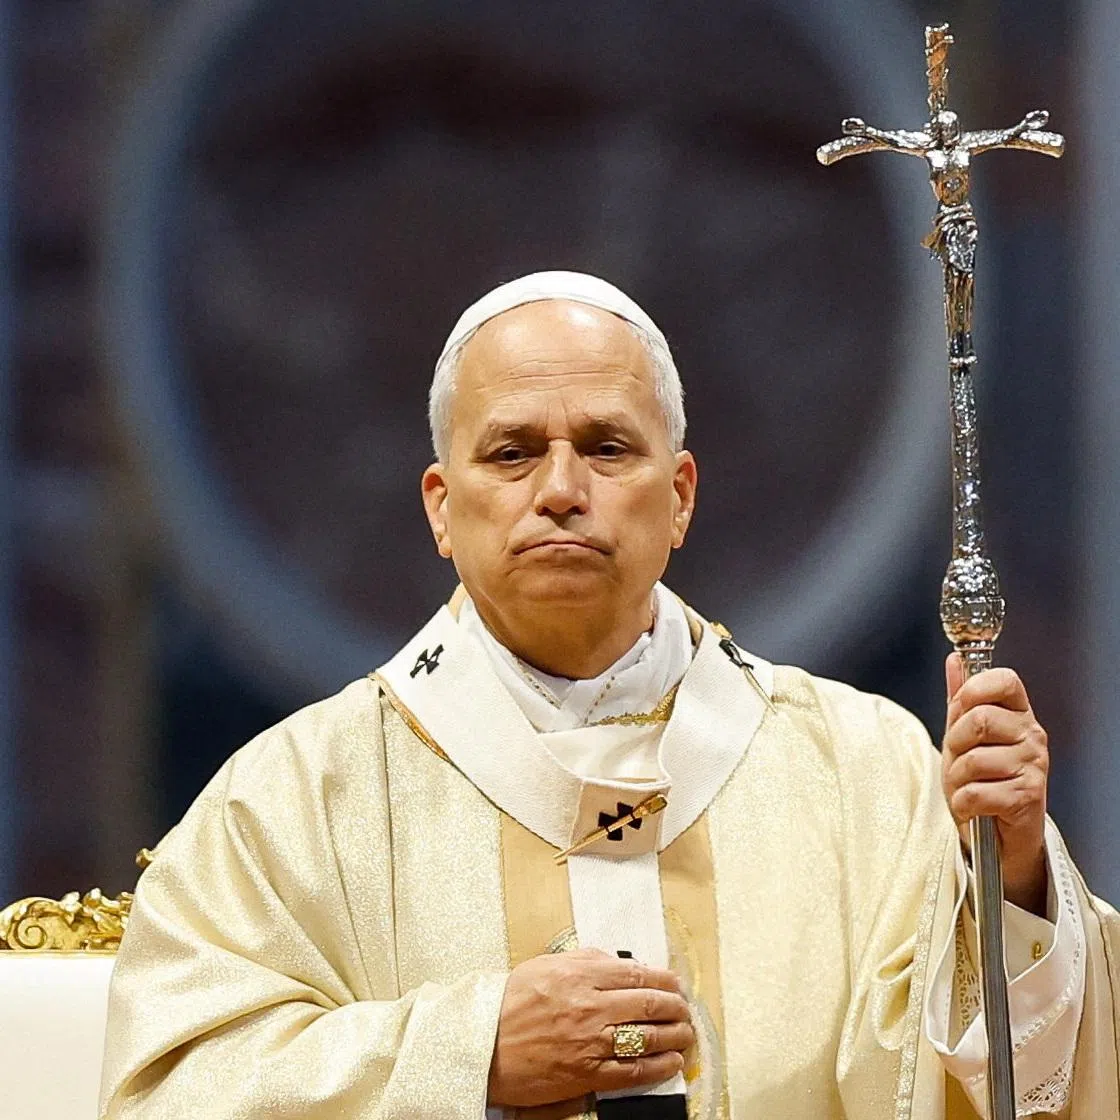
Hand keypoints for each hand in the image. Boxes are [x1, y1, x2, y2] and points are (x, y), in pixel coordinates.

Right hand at [487, 948, 693, 1107]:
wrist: (483, 1045)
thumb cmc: (511, 1003)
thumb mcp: (546, 965)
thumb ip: (586, 960)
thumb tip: (620, 963)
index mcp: (581, 975)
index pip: (637, 975)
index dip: (665, 980)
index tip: (675, 983)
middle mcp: (591, 1007)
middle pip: (650, 1004)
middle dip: (676, 1007)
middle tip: (685, 1008)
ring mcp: (591, 1042)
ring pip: (648, 1037)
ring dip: (675, 1035)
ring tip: (685, 1033)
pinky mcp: (587, 1074)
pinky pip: (633, 1071)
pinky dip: (659, 1066)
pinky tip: (672, 1062)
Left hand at [941, 654, 1048, 914]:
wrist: (1000, 834)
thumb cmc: (983, 780)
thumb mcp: (965, 736)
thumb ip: (961, 699)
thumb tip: (954, 660)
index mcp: (1019, 714)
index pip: (1005, 680)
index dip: (973, 690)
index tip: (960, 709)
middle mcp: (1032, 736)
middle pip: (979, 719)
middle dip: (955, 742)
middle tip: (960, 759)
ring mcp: (1033, 767)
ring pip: (973, 759)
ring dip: (957, 778)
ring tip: (968, 785)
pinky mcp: (1027, 798)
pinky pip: (975, 792)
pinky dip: (962, 803)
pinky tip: (973, 806)